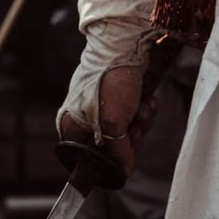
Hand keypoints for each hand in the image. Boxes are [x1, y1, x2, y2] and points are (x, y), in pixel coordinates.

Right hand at [57, 62, 157, 179]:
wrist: (125, 46)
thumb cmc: (112, 82)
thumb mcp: (113, 123)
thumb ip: (118, 153)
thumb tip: (123, 172)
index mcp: (72, 128)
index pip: (90, 161)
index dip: (111, 161)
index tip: (124, 153)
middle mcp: (83, 120)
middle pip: (112, 149)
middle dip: (131, 137)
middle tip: (135, 124)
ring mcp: (101, 108)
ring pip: (127, 133)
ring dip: (141, 122)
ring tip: (142, 106)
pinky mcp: (118, 99)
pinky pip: (134, 116)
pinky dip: (144, 110)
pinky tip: (147, 99)